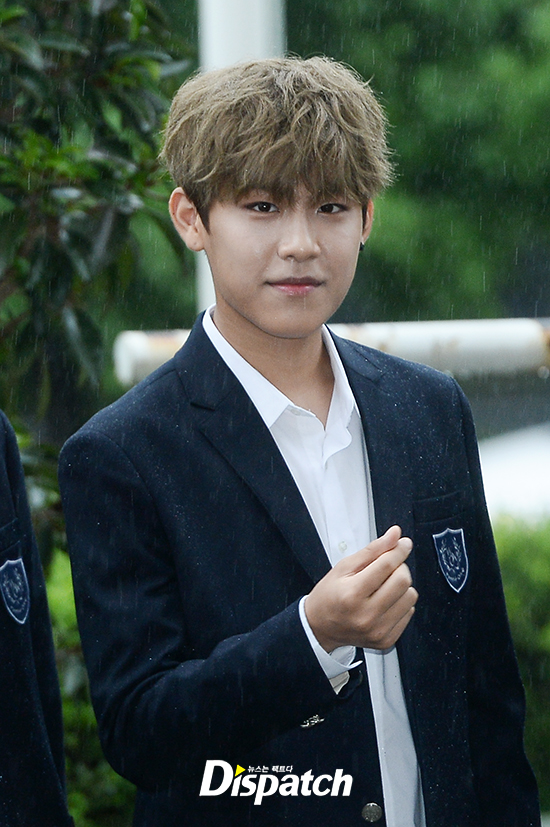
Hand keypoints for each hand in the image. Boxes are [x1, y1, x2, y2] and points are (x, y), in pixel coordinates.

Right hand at [304, 525, 417, 651]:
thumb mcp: (344, 567)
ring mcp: (378, 630)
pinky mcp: (387, 640)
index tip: (403, 544)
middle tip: (388, 567)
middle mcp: (366, 615)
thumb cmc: (329, 596)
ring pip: (410, 597)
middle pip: (403, 581)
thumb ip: (372, 550)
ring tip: (384, 587)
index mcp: (352, 594)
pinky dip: (401, 603)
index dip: (398, 550)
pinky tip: (384, 602)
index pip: (387, 565)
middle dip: (399, 567)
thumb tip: (395, 535)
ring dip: (401, 586)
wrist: (320, 628)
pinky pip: (408, 612)